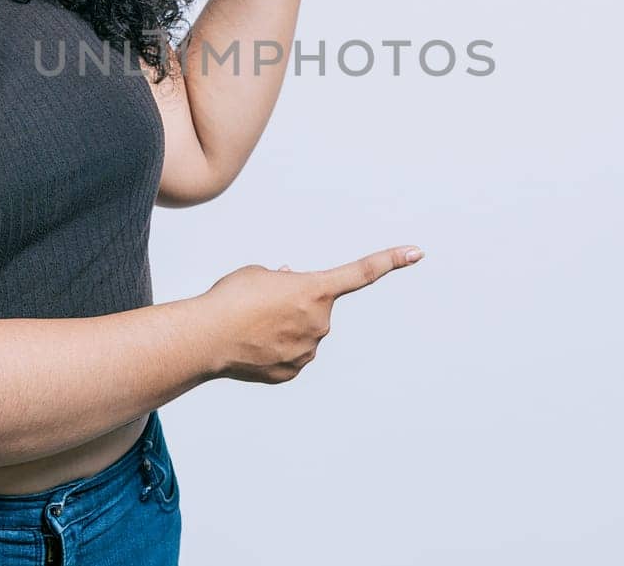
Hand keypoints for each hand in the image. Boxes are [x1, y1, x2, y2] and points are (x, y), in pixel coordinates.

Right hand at [199, 245, 425, 383]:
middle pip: (314, 306)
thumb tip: (292, 286)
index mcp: (315, 289)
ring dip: (283, 326)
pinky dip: (274, 349)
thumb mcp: (258, 274)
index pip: (361, 272)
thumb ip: (284, 280)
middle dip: (295, 302)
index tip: (417, 252)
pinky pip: (290, 354)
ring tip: (251, 325)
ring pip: (302, 332)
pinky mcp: (293, 371)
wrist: (206, 338)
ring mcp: (308, 350)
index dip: (390, 260)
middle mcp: (320, 321)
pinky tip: (251, 345)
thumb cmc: (230, 298)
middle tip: (261, 304)